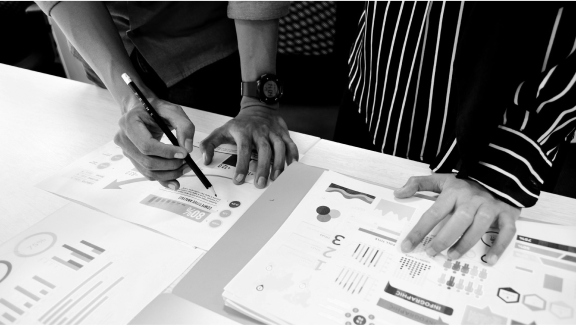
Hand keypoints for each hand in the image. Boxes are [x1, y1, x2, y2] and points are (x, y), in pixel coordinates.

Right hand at [114, 98, 194, 189]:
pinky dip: (162, 179)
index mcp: (130, 122)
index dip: (166, 152)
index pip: (146, 145)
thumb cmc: (157, 109)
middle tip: (187, 162)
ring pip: (147, 170)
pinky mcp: (133, 158)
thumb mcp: (173, 111)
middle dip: (170, 165)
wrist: (143, 109)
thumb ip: (184, 126)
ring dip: (169, 174)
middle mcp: (123, 138)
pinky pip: (147, 173)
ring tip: (185, 167)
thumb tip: (187, 148)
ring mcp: (126, 150)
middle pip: (147, 161)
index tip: (184, 154)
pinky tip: (175, 182)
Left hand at [201, 104, 298, 188]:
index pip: (242, 150)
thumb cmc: (240, 124)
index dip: (241, 165)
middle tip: (261, 184)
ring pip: (278, 147)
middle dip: (263, 168)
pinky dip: (292, 155)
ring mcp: (273, 132)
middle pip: (263, 150)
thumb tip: (205, 160)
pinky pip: (290, 143)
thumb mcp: (222, 131)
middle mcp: (259, 131)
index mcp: (244, 132)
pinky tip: (291, 166)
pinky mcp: (283, 132)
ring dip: (278, 163)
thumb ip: (210, 144)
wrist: (258, 108)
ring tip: (276, 178)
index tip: (239, 180)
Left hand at [394, 174, 520, 265]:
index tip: (407, 246)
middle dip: (444, 239)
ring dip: (466, 243)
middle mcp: (472, 200)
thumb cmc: (465, 183)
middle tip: (431, 252)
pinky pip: (506, 231)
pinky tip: (489, 259)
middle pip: (458, 221)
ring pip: (480, 226)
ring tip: (452, 256)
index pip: (433, 213)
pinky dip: (499, 246)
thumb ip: (418, 184)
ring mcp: (491, 206)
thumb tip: (398, 193)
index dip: (419, 231)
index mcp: (454, 192)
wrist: (498, 174)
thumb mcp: (441, 179)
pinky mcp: (507, 213)